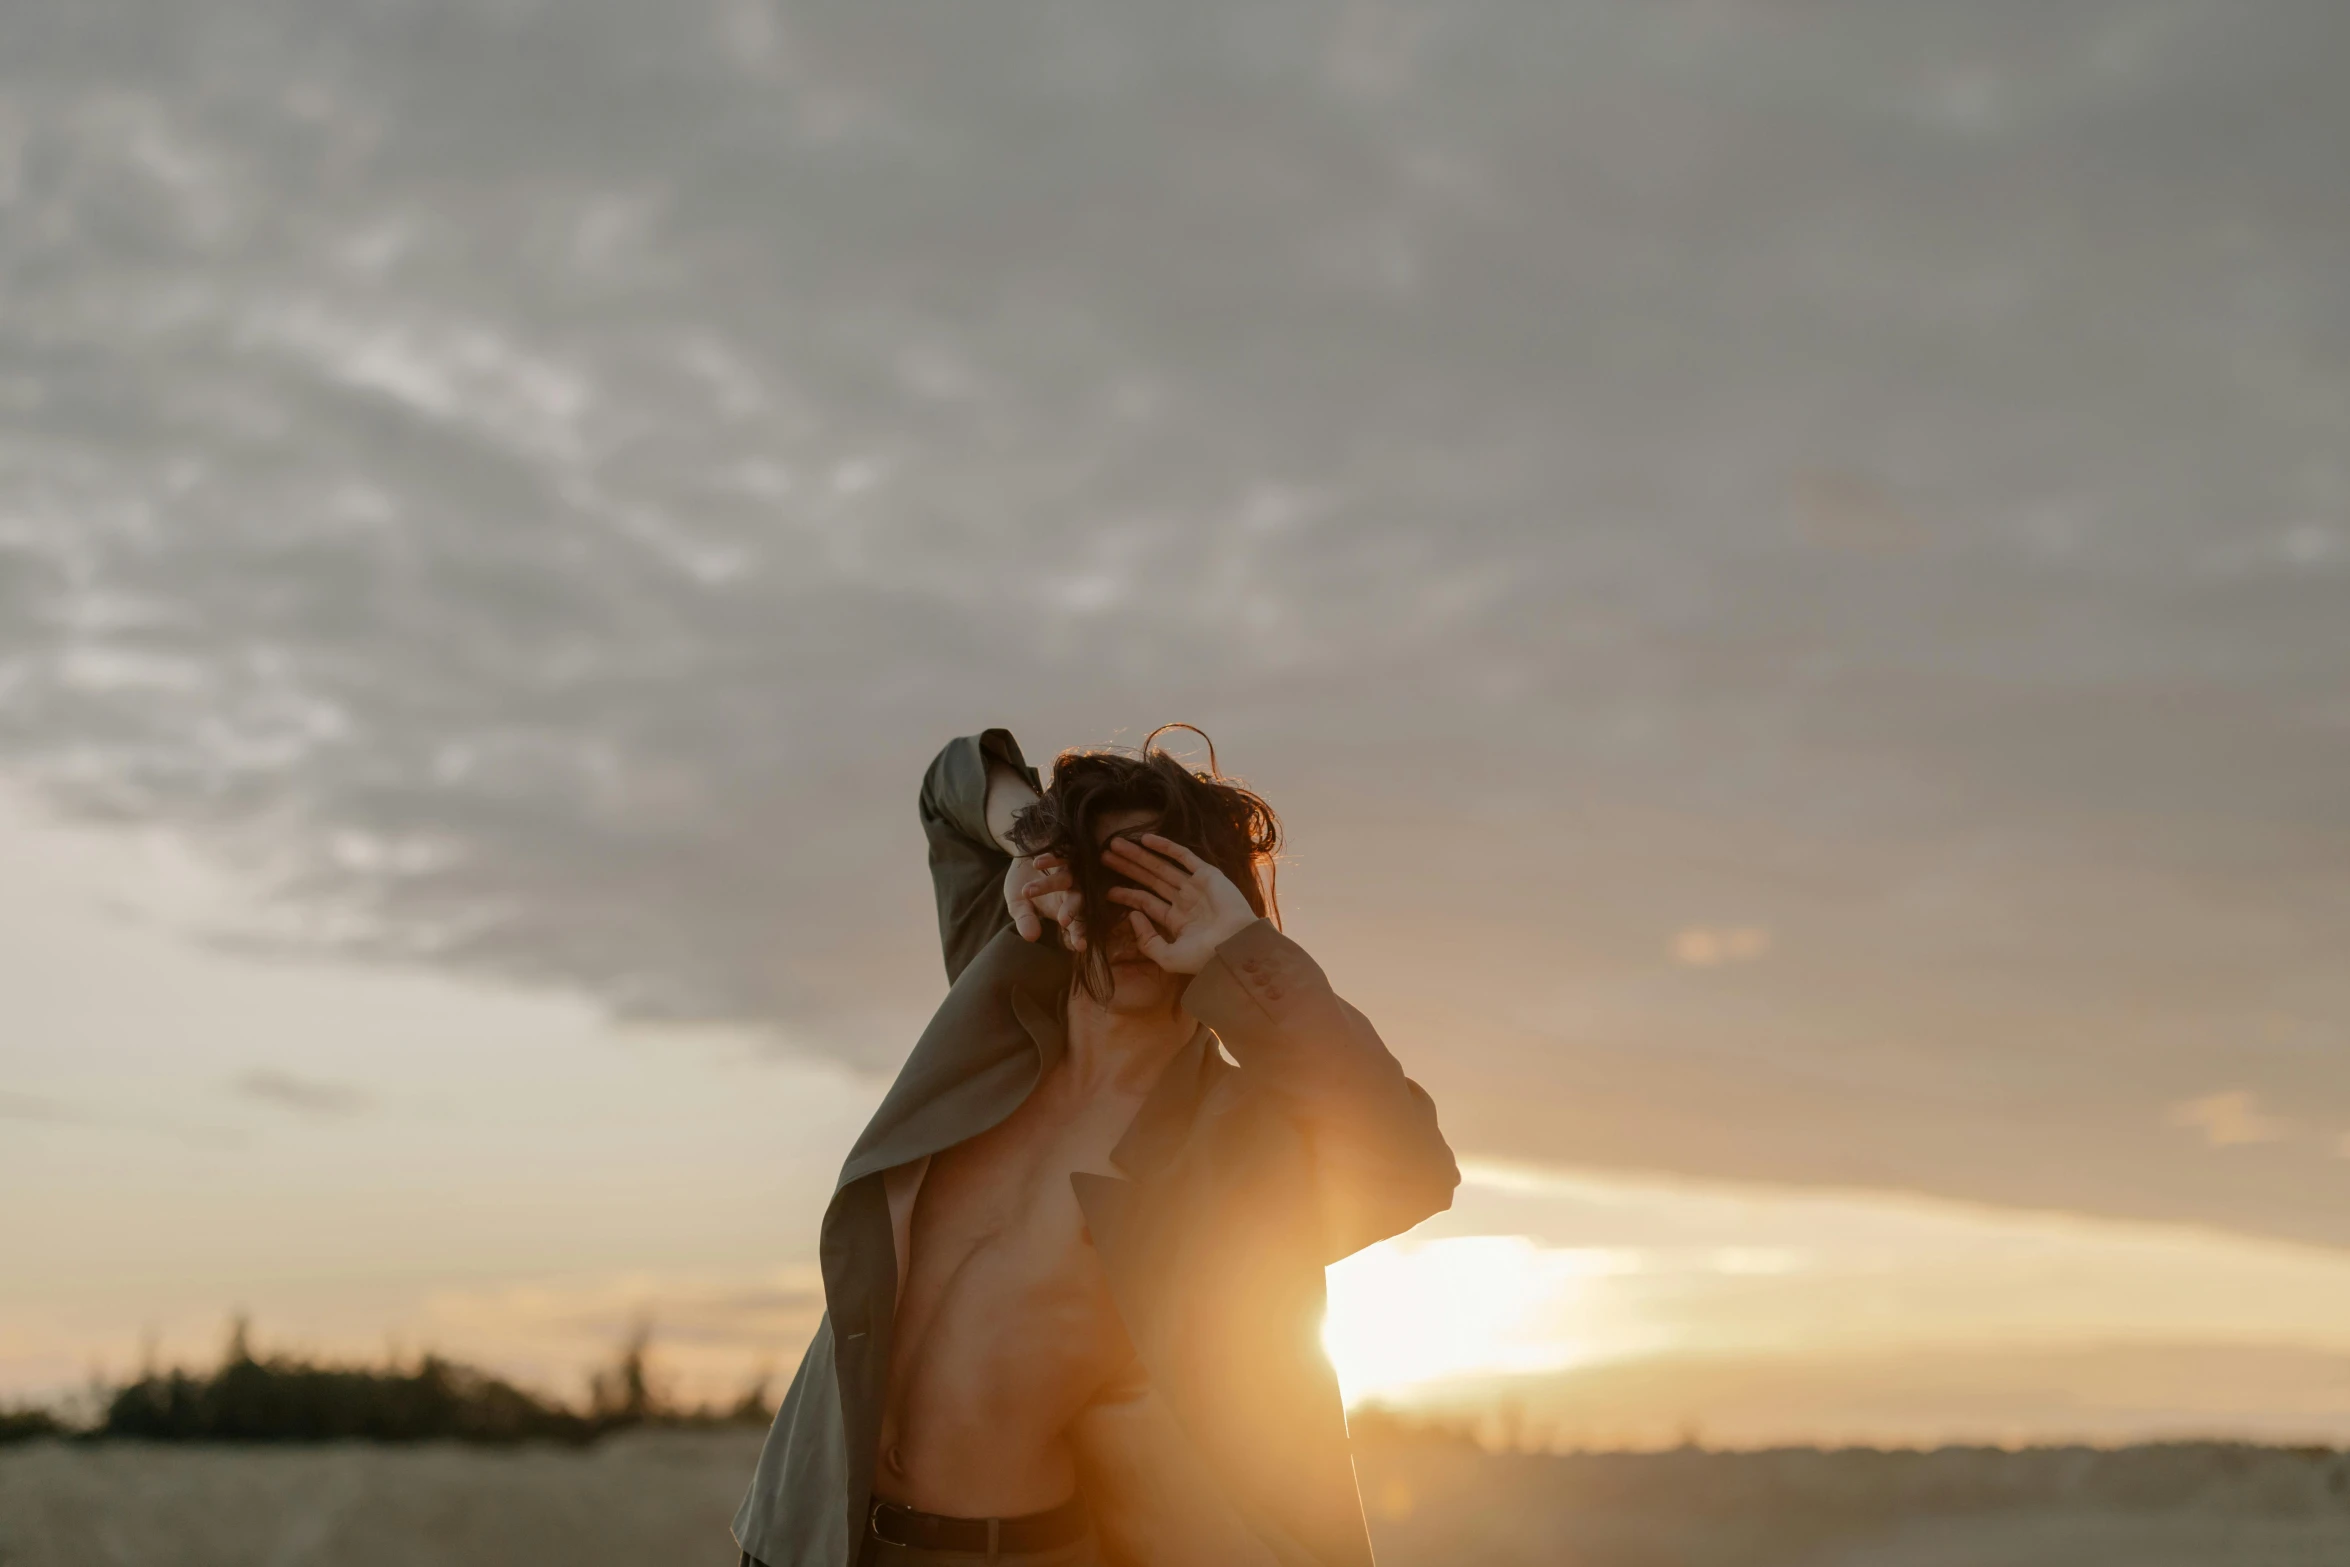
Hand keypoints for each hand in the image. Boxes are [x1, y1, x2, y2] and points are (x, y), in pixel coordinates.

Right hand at [1005, 852, 1086, 948]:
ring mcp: (1071, 869)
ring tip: (1028, 891)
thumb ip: (1025, 920)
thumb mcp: (1019, 905)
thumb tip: (1030, 937)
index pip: (1076, 925)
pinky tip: (1036, 863)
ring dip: (1049, 884)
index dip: (1079, 935)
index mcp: (1065, 909)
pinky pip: (1061, 855)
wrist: (1023, 854)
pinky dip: (1050, 859)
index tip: (1079, 946)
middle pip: (1078, 901)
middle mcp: (1073, 890)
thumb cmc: (1023, 884)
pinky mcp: (1066, 850)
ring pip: (1065, 878)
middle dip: (1071, 911)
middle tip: (1063, 921)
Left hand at [1102, 833, 1259, 974]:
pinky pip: (1183, 856)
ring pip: (1161, 866)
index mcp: (1176, 921)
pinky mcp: (1207, 875)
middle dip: (1127, 867)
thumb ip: (1146, 940)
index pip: (1146, 903)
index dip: (1126, 895)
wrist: (1236, 946)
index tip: (1107, 890)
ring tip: (1115, 844)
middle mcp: (1184, 901)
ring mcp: (1195, 886)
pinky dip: (1165, 847)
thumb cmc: (1204, 957)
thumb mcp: (1167, 957)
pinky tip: (1145, 839)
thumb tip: (1132, 915)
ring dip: (1139, 855)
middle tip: (1104, 856)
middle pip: (1149, 880)